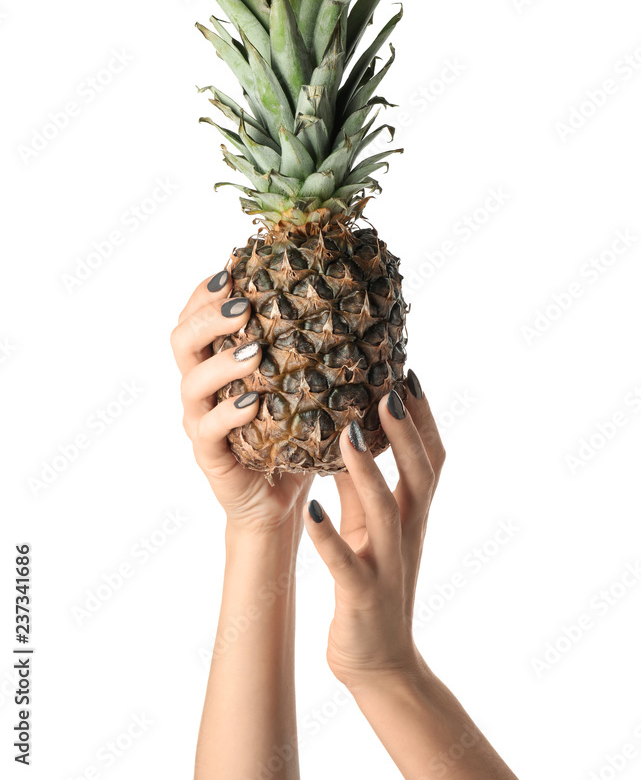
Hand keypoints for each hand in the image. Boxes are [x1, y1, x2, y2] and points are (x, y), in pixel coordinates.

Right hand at [171, 270, 313, 534]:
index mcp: (215, 360)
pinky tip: (253, 403)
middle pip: (182, 339)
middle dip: (208, 316)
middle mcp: (200, 385)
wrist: (279, 500)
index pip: (195, 313)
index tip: (234, 268)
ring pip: (191, 381)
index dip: (207, 290)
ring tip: (254, 350)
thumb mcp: (302, 384)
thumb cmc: (294, 434)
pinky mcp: (210, 456)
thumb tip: (361, 299)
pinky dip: (227, 414)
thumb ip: (312, 347)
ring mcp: (199, 420)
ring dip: (222, 361)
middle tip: (243, 305)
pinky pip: (208, 430)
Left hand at [304, 374, 444, 690]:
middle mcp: (408, 533)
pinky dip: (328, 537)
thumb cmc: (371, 583)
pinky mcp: (362, 595)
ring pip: (384, 512)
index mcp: (412, 514)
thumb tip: (347, 432)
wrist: (380, 661)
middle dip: (405, 432)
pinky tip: (310, 510)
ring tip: (347, 435)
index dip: (423, 418)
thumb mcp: (370, 527)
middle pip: (419, 475)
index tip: (409, 373)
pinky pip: (345, 564)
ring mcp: (388, 564)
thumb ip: (362, 484)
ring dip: (367, 472)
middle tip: (389, 389)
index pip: (429, 457)